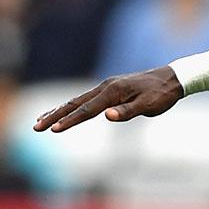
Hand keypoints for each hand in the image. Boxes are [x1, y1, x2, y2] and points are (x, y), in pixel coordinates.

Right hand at [34, 68, 183, 132]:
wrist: (172, 78)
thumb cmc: (162, 95)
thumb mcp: (149, 106)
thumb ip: (128, 112)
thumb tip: (107, 116)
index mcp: (113, 92)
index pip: (87, 110)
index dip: (70, 121)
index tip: (54, 129)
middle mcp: (105, 87)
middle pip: (74, 104)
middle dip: (55, 116)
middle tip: (36, 127)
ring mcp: (106, 87)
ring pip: (77, 100)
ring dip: (58, 111)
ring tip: (41, 120)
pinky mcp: (110, 89)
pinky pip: (86, 99)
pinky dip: (72, 106)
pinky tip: (65, 111)